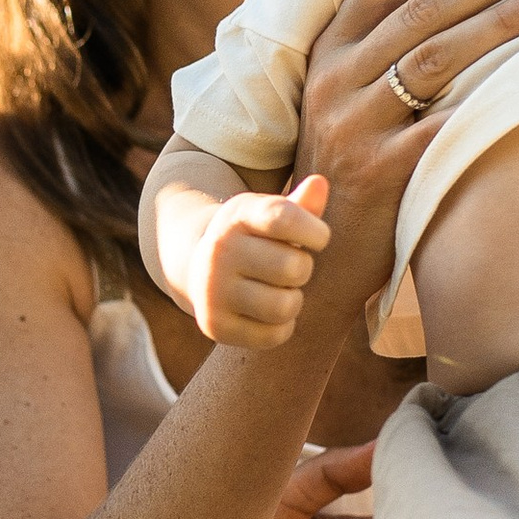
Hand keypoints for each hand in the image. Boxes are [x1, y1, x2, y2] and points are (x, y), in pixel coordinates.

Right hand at [191, 176, 330, 346]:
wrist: (198, 267)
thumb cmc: (253, 238)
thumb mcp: (270, 215)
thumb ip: (300, 205)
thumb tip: (320, 183)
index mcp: (237, 216)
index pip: (283, 218)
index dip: (315, 231)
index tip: (319, 238)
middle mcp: (219, 251)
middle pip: (293, 268)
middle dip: (303, 269)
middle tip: (292, 268)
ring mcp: (212, 290)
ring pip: (284, 306)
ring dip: (294, 299)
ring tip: (282, 290)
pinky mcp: (214, 325)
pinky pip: (272, 335)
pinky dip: (281, 326)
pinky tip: (269, 312)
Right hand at [293, 0, 518, 317]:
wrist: (320, 247)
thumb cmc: (353, 159)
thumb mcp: (349, 92)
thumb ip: (390, 41)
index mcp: (332, 43)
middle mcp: (338, 76)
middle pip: (427, 6)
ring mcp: (356, 123)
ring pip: (438, 55)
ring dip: (504, 20)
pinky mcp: (381, 170)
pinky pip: (445, 123)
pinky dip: (490, 95)